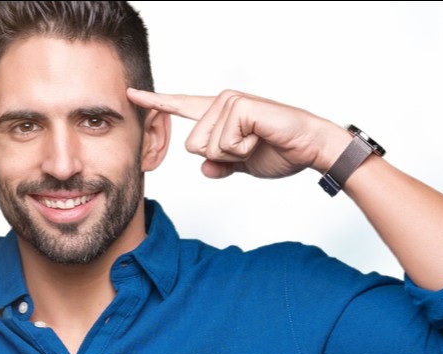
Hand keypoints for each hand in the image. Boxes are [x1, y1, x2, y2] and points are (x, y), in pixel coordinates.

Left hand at [127, 88, 342, 179]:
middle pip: (192, 145)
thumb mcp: (241, 165)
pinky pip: (224, 143)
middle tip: (248, 147)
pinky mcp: (240, 106)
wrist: (310, 148)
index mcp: (217, 116)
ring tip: (256, 141)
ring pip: (206, 146)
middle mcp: (220, 103)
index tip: (131, 94)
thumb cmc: (280, 151)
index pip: (181, 107)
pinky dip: (243, 150)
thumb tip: (205, 169)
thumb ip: (220, 166)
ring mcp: (230, 102)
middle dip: (220, 157)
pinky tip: (260, 137)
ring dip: (233, 154)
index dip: (155, 102)